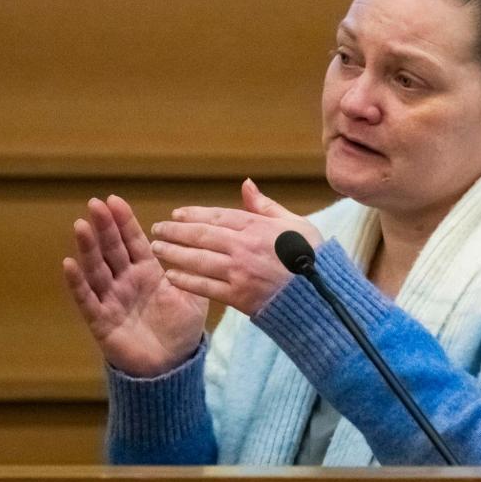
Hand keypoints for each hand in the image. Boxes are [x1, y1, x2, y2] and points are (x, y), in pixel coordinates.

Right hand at [62, 195, 207, 377]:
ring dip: (88, 248)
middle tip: (95, 203)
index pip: (133, 241)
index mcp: (147, 272)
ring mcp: (111, 299)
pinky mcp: (101, 320)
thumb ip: (194, 270)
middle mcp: (126, 281)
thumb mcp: (194, 296)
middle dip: (104, 226)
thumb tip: (204, 242)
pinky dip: (77, 283)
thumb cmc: (181, 330)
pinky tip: (69, 264)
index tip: (113, 200)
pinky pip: (87, 299)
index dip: (123, 221)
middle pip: (112, 249)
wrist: (172, 366)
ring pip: (97, 269)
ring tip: (81, 225)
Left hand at [149, 179, 323, 315]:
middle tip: (157, 229)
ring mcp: (240, 272)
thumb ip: (266, 206)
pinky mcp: (239, 296)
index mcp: (258, 227)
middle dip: (175, 231)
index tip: (176, 214)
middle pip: (201, 235)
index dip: (193, 215)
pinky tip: (171, 275)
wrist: (322, 297)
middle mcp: (244, 247)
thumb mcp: (295, 224)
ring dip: (174, 253)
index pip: (217, 216)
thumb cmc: (313, 258)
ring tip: (157, 249)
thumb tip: (246, 184)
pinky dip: (186, 280)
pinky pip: (205, 286)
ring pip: (198, 259)